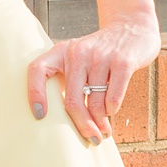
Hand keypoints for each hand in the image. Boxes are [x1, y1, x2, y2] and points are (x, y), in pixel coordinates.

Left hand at [27, 12, 158, 144]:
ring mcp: (101, 56)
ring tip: (104, 130)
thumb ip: (69, 79)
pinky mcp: (122, 62)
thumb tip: (66, 121)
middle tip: (91, 138)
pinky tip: (112, 112)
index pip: (37, 70)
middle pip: (72, 99)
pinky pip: (113, 97)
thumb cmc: (101, 53)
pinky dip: (112, 109)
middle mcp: (78, 52)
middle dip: (82, 125)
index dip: (34, 93)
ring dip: (100, 121)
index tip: (40, 116)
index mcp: (62, 51)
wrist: (133, 27)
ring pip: (95, 102)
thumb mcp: (79, 57)